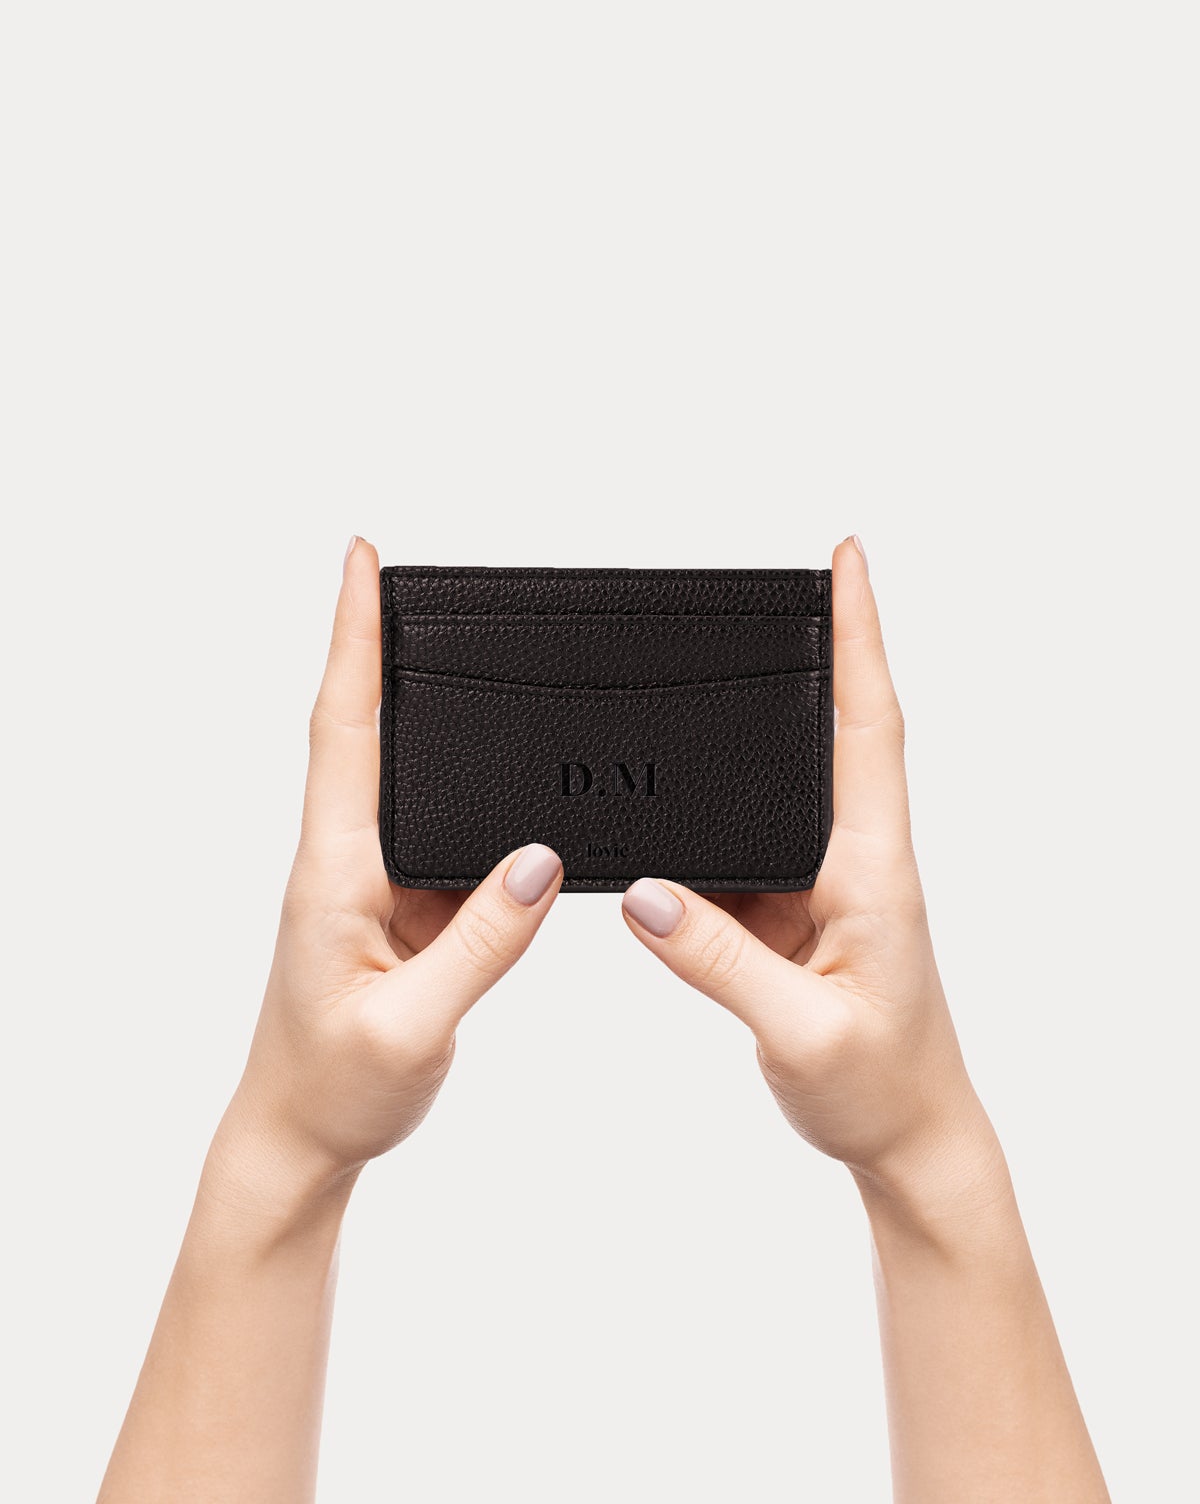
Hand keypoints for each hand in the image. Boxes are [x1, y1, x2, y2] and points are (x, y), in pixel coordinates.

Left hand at [219, 536, 563, 1196]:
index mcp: (335, 871)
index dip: (351, 640)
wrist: (303, 1141)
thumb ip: (481, 943)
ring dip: (415, 704)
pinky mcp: (399, 906)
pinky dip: (465, 784)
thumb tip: (540, 857)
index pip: (341, 729)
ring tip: (453, 640)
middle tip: (405, 572)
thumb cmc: (338, 1090)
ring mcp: (372, 880)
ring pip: (400, 774)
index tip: (360, 564)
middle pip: (362, 726)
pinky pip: (436, 828)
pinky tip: (496, 768)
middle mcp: (346, 859)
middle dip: (376, 641)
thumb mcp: (414, 1024)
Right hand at [619, 536, 995, 1208]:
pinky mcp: (790, 910)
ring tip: (711, 660)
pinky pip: (743, 840)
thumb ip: (719, 961)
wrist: (906, 1138)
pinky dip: (709, 808)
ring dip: (759, 722)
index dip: (861, 637)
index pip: (870, 726)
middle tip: (787, 576)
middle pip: (835, 727)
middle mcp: (852, 858)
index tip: (849, 562)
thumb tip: (647, 892)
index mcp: (873, 868)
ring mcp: (821, 881)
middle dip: (819, 644)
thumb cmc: (879, 1088)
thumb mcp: (798, 1031)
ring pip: (784, 782)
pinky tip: (674, 788)